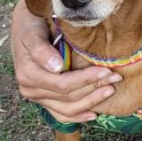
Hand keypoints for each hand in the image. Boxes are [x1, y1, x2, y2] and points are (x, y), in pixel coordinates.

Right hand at [10, 0, 121, 123]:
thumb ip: (41, 50)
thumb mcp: (33, 32)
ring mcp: (38, 98)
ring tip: (110, 90)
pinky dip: (78, 116)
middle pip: (68, 96)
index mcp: (28, 74)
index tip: (106, 70)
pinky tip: (93, 114)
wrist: (25, 25)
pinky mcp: (44, 100)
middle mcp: (30, 90)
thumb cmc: (31, 24)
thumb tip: (56, 67)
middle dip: (94, 88)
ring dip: (91, 101)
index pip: (62, 84)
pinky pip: (61, 114)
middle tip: (116, 78)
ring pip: (68, 109)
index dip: (85, 80)